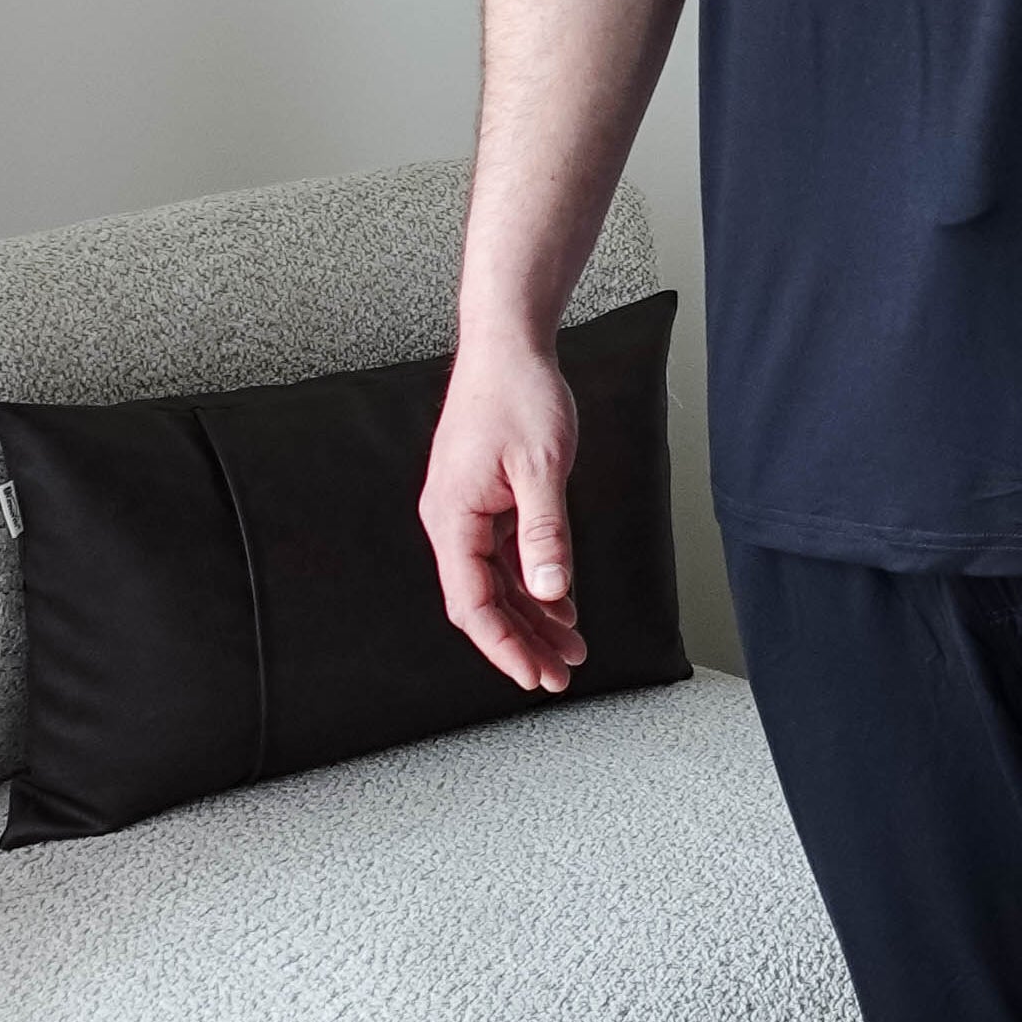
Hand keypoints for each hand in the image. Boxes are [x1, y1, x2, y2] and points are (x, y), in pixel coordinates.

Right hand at [420, 337, 583, 691]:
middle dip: (522, 642)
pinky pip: (505, 555)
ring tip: (570, 649)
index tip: (533, 676)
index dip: (504, 646)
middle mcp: (452, 518)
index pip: (473, 603)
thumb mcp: (542, 466)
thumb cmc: (518, 393)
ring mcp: (467, 510)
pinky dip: (533, 582)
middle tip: (559, 676)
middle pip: (483, 601)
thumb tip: (550, 590)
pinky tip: (560, 603)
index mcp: (453, 515)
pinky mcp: (485, 499)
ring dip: (531, 617)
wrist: (508, 344)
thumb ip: (546, 532)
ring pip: (497, 582)